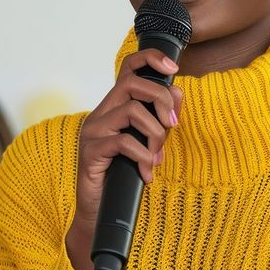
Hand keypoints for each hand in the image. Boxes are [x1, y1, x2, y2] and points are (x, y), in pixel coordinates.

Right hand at [65, 48, 181, 269]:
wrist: (101, 210)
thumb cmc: (125, 173)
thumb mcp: (150, 140)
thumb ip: (162, 117)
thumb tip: (178, 91)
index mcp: (115, 106)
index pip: (128, 67)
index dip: (151, 59)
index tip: (173, 67)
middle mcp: (101, 113)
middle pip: (132, 84)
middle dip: (161, 100)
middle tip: (172, 125)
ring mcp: (93, 131)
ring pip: (131, 111)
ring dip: (154, 134)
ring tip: (157, 156)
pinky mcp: (90, 152)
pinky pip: (123, 142)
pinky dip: (143, 156)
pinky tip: (147, 172)